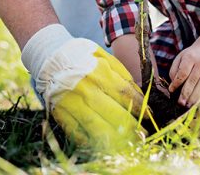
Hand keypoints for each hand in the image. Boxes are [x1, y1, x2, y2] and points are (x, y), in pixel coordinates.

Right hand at [22, 25, 146, 150]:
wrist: (49, 55)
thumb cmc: (80, 55)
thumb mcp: (103, 57)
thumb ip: (121, 74)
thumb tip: (138, 95)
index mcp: (99, 72)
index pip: (126, 94)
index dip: (140, 108)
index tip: (150, 117)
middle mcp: (86, 88)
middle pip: (115, 114)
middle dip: (132, 126)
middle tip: (143, 133)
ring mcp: (72, 102)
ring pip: (98, 127)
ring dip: (116, 138)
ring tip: (128, 142)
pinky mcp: (61, 113)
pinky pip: (78, 132)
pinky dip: (92, 141)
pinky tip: (104, 144)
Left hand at [168, 43, 199, 106]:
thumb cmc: (190, 56)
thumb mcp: (180, 58)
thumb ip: (175, 70)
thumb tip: (173, 85)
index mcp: (190, 58)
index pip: (183, 73)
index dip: (177, 83)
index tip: (171, 90)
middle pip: (193, 81)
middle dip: (186, 93)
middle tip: (180, 102)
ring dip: (194, 98)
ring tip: (188, 105)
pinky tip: (196, 102)